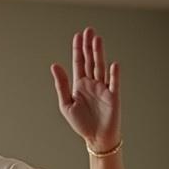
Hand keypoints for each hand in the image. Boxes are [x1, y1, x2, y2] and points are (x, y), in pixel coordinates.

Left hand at [50, 28, 119, 151]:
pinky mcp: (113, 96)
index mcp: (80, 85)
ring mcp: (103, 88)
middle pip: (91, 61)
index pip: (79, 63)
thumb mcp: (66, 104)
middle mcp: (92, 83)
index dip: (78, 50)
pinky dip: (113, 75)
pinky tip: (112, 65)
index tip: (78, 36)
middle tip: (88, 30)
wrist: (96, 138)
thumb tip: (54, 65)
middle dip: (89, 46)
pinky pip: (113, 83)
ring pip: (100, 67)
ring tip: (97, 40)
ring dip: (99, 54)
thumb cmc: (81, 123)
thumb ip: (61, 85)